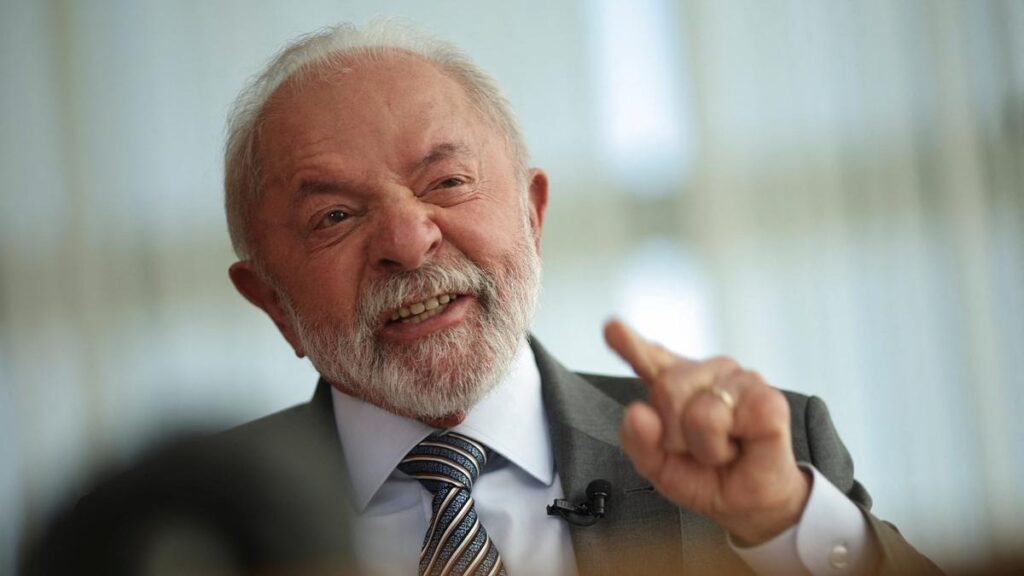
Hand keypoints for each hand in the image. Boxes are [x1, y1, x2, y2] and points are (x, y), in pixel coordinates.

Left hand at [604, 319, 810, 544]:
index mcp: (677, 384)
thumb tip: (637, 413)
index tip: (613, 328)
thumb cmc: (709, 477)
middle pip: (666, 388)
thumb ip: (638, 440)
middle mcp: (707, 373)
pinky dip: (722, 447)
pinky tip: (740, 446)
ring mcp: (739, 380)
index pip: (649, 357)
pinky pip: (722, 419)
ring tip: (721, 450)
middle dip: (675, 435)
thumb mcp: (660, 466)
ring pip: (696, 410)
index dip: (631, 343)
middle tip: (697, 449)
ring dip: (702, 447)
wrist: (751, 505)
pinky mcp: (766, 398)